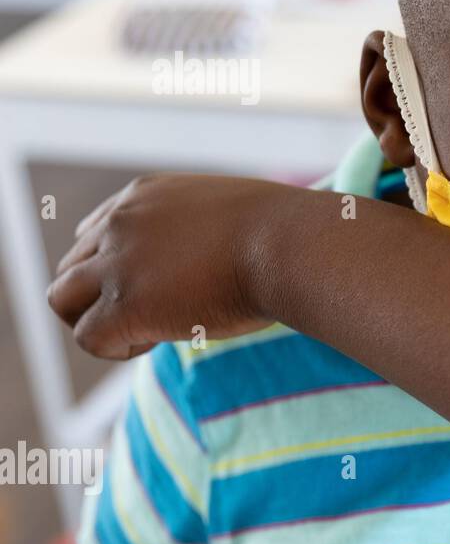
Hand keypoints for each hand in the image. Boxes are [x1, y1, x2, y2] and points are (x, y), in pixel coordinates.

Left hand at [47, 173, 289, 360]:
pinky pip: (88, 337)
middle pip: (72, 267)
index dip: (119, 266)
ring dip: (100, 320)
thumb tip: (221, 257)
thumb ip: (206, 228)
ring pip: (62, 299)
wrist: (292, 246)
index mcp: (145, 195)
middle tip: (158, 311)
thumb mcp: (234, 212)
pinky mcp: (125, 304)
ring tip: (150, 329)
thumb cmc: (287, 235)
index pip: (96, 232)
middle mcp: (121, 222)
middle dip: (103, 295)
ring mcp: (118, 263)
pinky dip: (116, 347)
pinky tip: (158, 339)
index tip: (162, 282)